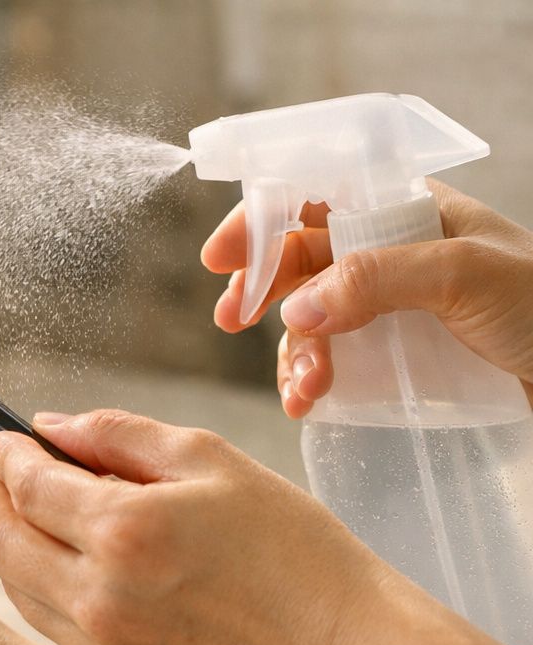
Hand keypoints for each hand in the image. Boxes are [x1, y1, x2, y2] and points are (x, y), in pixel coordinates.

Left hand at [0, 411, 414, 644]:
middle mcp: (98, 594)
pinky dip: (39, 582)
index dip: (5, 454)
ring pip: (12, 582)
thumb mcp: (213, 462)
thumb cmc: (293, 552)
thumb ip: (119, 434)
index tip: (7, 439)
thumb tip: (51, 426)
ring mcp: (100, 644)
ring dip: (9, 540)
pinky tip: (70, 558)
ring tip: (39, 510)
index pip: (24, 484)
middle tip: (5, 471)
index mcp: (124, 530)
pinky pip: (45, 620)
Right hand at [202, 179, 532, 415]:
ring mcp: (391, 310)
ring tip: (304, 387)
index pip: (319, 198)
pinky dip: (309, 381)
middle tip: (231, 319)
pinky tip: (308, 402)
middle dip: (262, 290)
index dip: (264, 220)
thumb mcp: (464, 277)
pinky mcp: (395, 360)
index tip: (224, 256)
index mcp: (411, 213)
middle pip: (301, 262)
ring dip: (292, 352)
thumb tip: (295, 307)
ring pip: (310, 320)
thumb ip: (377, 280)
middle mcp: (393, 257)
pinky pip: (332, 363)